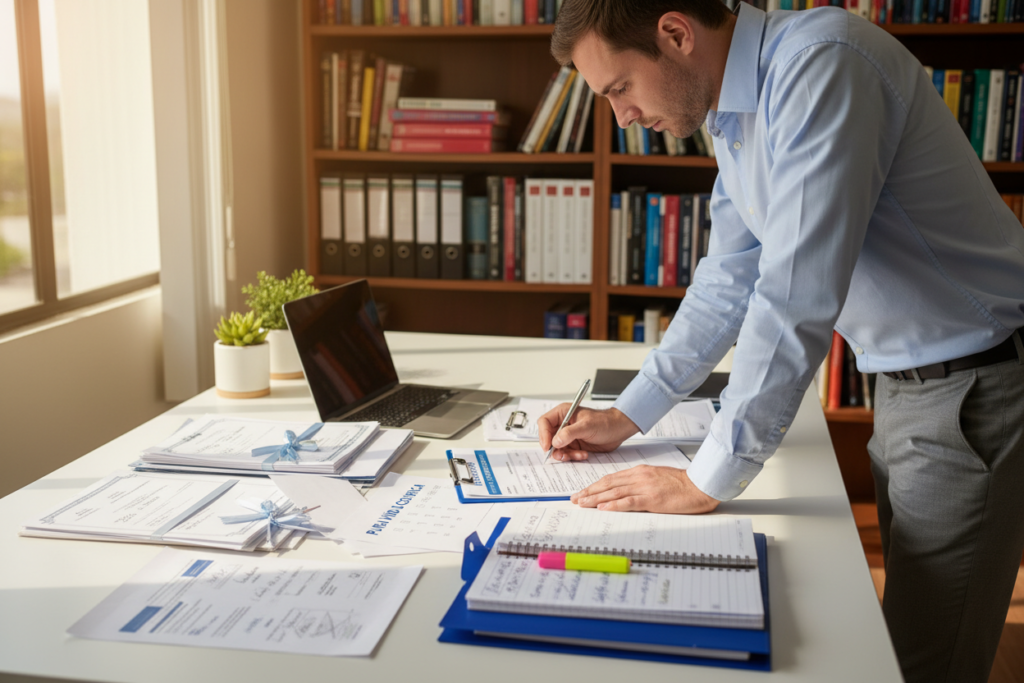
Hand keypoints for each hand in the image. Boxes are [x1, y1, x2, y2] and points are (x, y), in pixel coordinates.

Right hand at [537, 405, 639, 461]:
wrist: (618, 430)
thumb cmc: (605, 422)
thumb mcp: (587, 426)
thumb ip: (570, 433)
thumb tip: (555, 441)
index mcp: (563, 413)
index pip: (544, 422)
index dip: (543, 435)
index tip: (548, 446)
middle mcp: (563, 424)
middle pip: (548, 438)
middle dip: (554, 448)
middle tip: (562, 455)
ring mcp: (568, 435)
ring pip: (557, 448)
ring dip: (566, 455)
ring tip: (578, 454)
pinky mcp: (574, 445)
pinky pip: (567, 454)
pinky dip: (573, 456)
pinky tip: (583, 454)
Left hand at [570, 466, 719, 513]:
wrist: (700, 485)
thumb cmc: (682, 484)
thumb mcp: (657, 478)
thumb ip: (641, 482)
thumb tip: (625, 491)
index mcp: (640, 471)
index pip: (611, 478)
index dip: (595, 485)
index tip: (583, 491)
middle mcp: (639, 477)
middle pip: (608, 484)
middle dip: (589, 492)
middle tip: (575, 498)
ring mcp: (645, 487)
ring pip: (614, 492)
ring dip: (596, 499)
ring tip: (582, 503)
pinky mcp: (653, 499)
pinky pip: (629, 502)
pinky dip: (614, 505)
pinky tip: (603, 508)